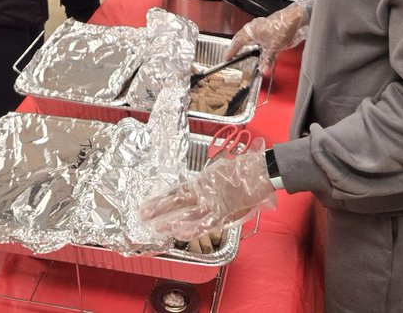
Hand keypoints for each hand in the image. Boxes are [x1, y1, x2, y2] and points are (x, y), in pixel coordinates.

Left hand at [140, 143, 275, 241]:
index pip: (176, 191)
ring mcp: (212, 204)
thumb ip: (207, 184)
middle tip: (143, 214)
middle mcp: (203, 193)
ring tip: (157, 227)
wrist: (258, 172)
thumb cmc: (241, 170)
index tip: (147, 203)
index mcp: (201, 182)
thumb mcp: (219, 173)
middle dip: (159, 209)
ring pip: (187, 214)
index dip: (161, 197)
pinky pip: (205, 224)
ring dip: (171, 221)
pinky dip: (192, 229)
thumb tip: (194, 190)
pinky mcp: (223, 214)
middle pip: (176, 202)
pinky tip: (180, 232)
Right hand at [226, 2, 304, 74]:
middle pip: (241, 37)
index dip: (231, 51)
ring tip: (242, 51)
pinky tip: (258, 47)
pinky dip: (255, 42)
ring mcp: (260, 26)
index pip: (237, 42)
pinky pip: (257, 35)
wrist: (294, 18)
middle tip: (232, 54)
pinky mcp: (267, 26)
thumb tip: (263, 69)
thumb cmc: (282, 27)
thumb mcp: (273, 48)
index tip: (226, 57)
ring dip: (245, 44)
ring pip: (249, 36)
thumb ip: (267, 60)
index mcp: (250, 31)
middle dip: (236, 46)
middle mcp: (253, 27)